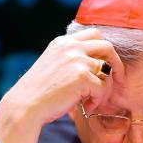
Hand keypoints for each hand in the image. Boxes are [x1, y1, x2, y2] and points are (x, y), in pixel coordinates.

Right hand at [0, 28, 124, 142]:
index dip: (106, 50)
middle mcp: (71, 47)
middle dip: (116, 64)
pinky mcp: (82, 77)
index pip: (95, 35)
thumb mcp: (54, 64)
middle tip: (117, 81)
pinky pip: (102, 88)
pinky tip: (87, 107)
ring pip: (107, 71)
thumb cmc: (40, 91)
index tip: (109, 65)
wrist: (25, 106)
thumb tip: (99, 63)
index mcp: (64, 42)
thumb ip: (72, 58)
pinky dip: (98, 100)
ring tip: (94, 101)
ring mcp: (77, 60)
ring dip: (105, 88)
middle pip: (107, 46)